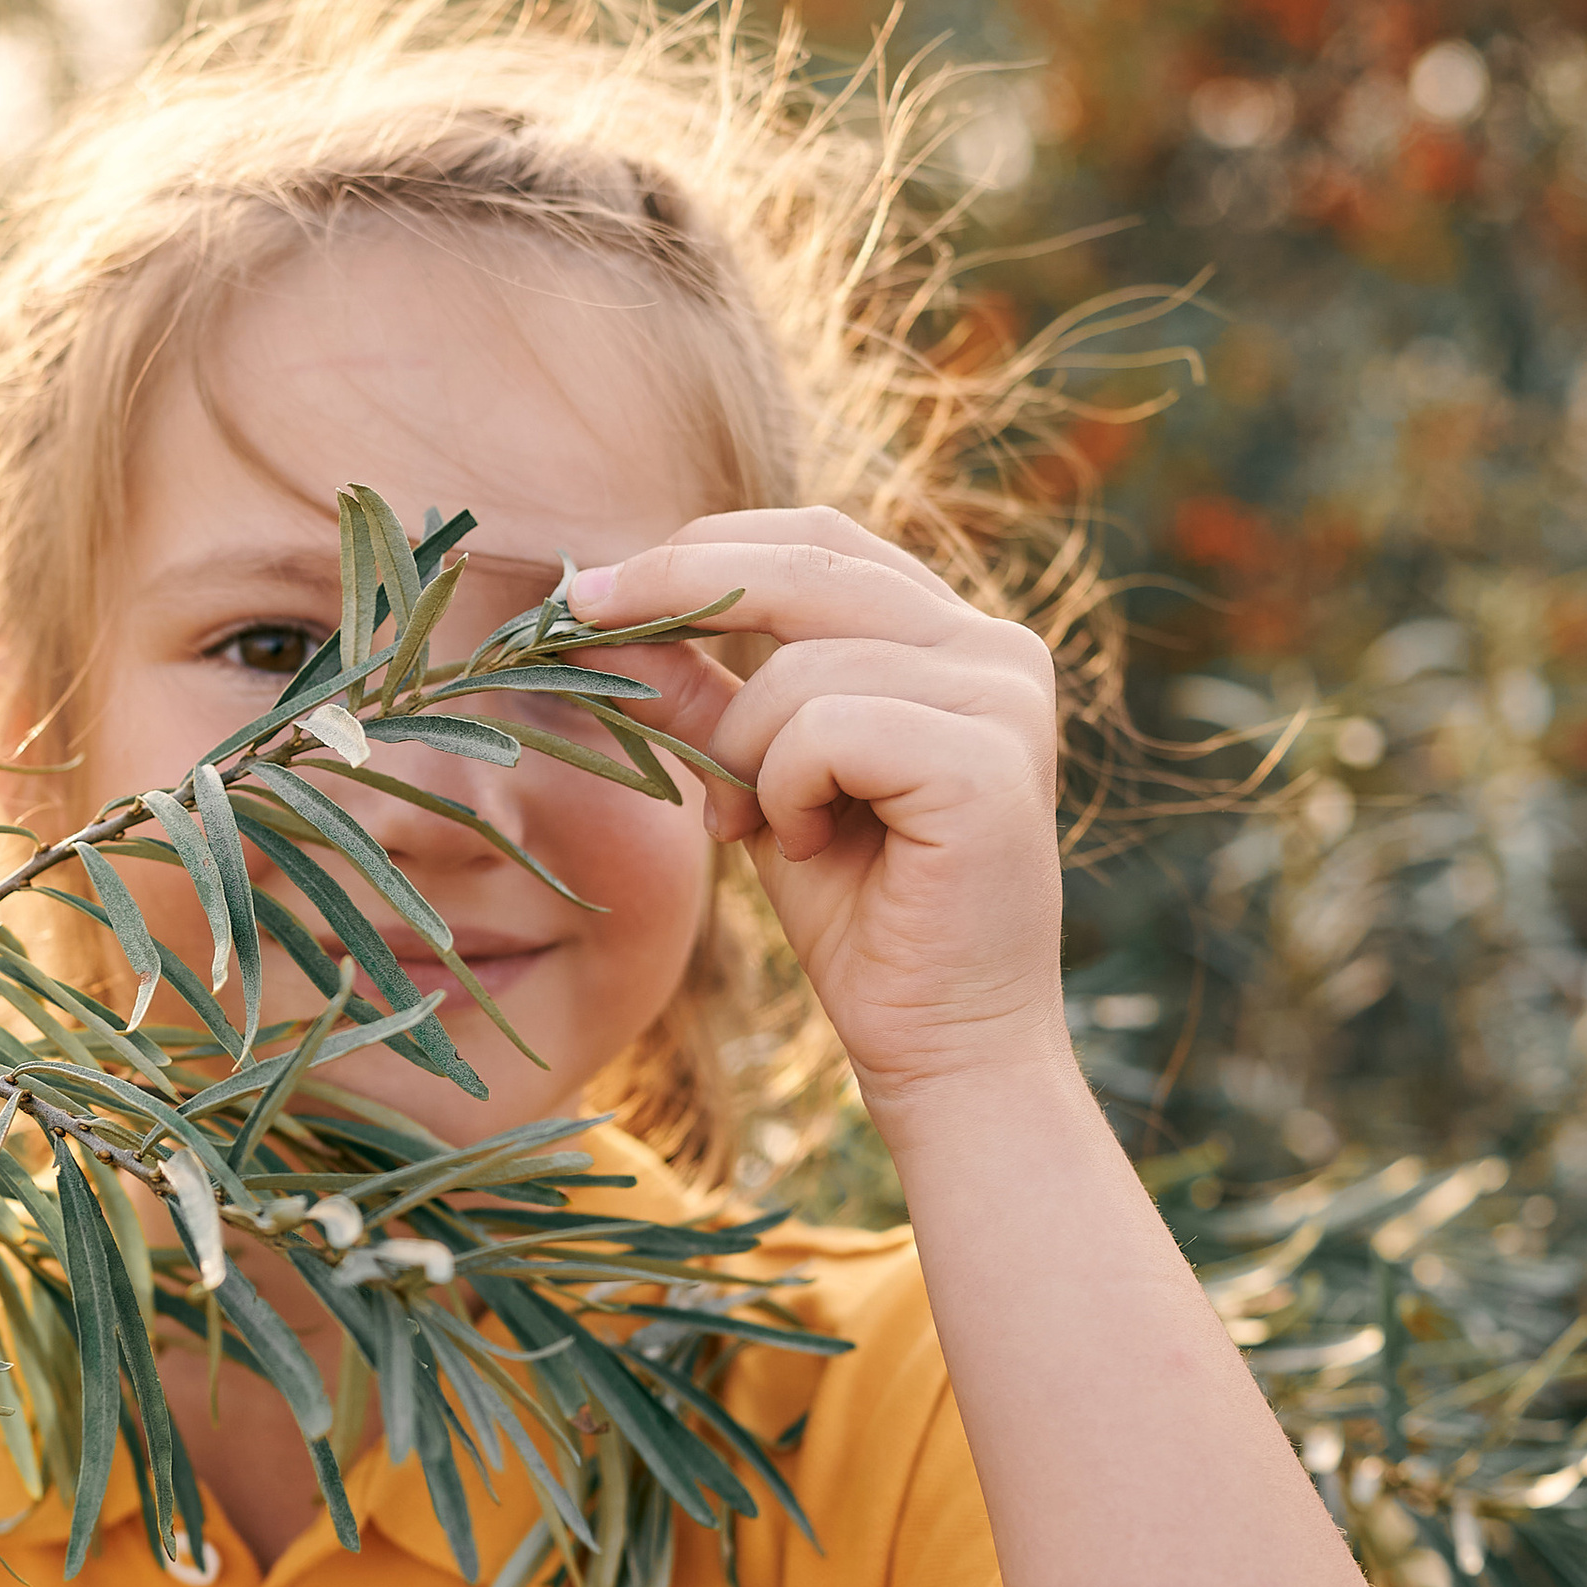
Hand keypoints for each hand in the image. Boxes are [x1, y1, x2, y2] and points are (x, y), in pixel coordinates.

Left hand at [569, 507, 1069, 1130]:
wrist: (942, 1045)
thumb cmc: (859, 919)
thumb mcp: (758, 783)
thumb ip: (703, 695)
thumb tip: (598, 608)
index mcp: (956, 638)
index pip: (818, 540)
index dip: (701, 548)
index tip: (592, 588)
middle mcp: (997, 648)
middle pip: (809, 561)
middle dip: (678, 585)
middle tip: (583, 622)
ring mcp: (1002, 700)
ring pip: (801, 665)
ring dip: (746, 753)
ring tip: (769, 829)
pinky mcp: (986, 762)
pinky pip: (824, 729)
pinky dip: (786, 792)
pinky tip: (811, 848)